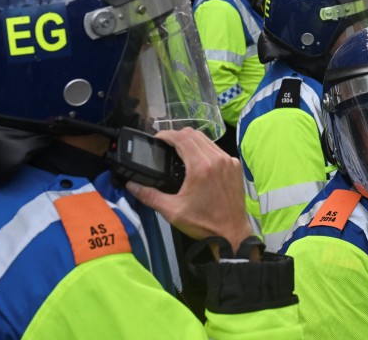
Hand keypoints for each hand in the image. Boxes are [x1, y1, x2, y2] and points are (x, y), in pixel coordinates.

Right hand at [127, 128, 252, 253]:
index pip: (182, 138)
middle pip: (194, 134)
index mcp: (201, 167)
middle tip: (165, 145)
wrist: (232, 233)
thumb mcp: (172, 211)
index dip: (166, 134)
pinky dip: (205, 149)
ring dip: (191, 140)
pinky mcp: (235, 165)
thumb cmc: (203, 223)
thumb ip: (150, 196)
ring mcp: (228, 161)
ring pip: (206, 139)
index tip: (156, 138)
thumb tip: (132, 185)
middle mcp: (217, 159)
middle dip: (177, 136)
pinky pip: (217, 149)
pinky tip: (196, 159)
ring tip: (178, 150)